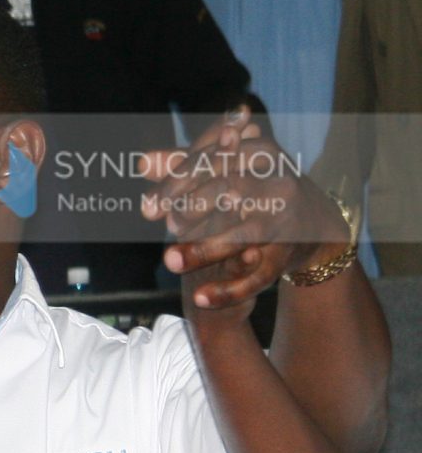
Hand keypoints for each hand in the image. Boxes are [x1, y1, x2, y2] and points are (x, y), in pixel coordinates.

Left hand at [141, 109, 349, 312]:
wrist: (311, 222)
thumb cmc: (253, 190)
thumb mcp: (224, 171)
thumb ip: (182, 168)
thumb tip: (141, 163)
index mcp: (257, 153)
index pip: (212, 162)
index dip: (176, 185)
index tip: (147, 209)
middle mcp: (276, 182)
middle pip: (229, 191)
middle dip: (192, 210)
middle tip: (169, 227)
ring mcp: (285, 219)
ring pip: (244, 234)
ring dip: (205, 249)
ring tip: (171, 262)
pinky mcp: (288, 253)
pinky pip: (260, 274)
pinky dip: (231, 288)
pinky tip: (201, 298)